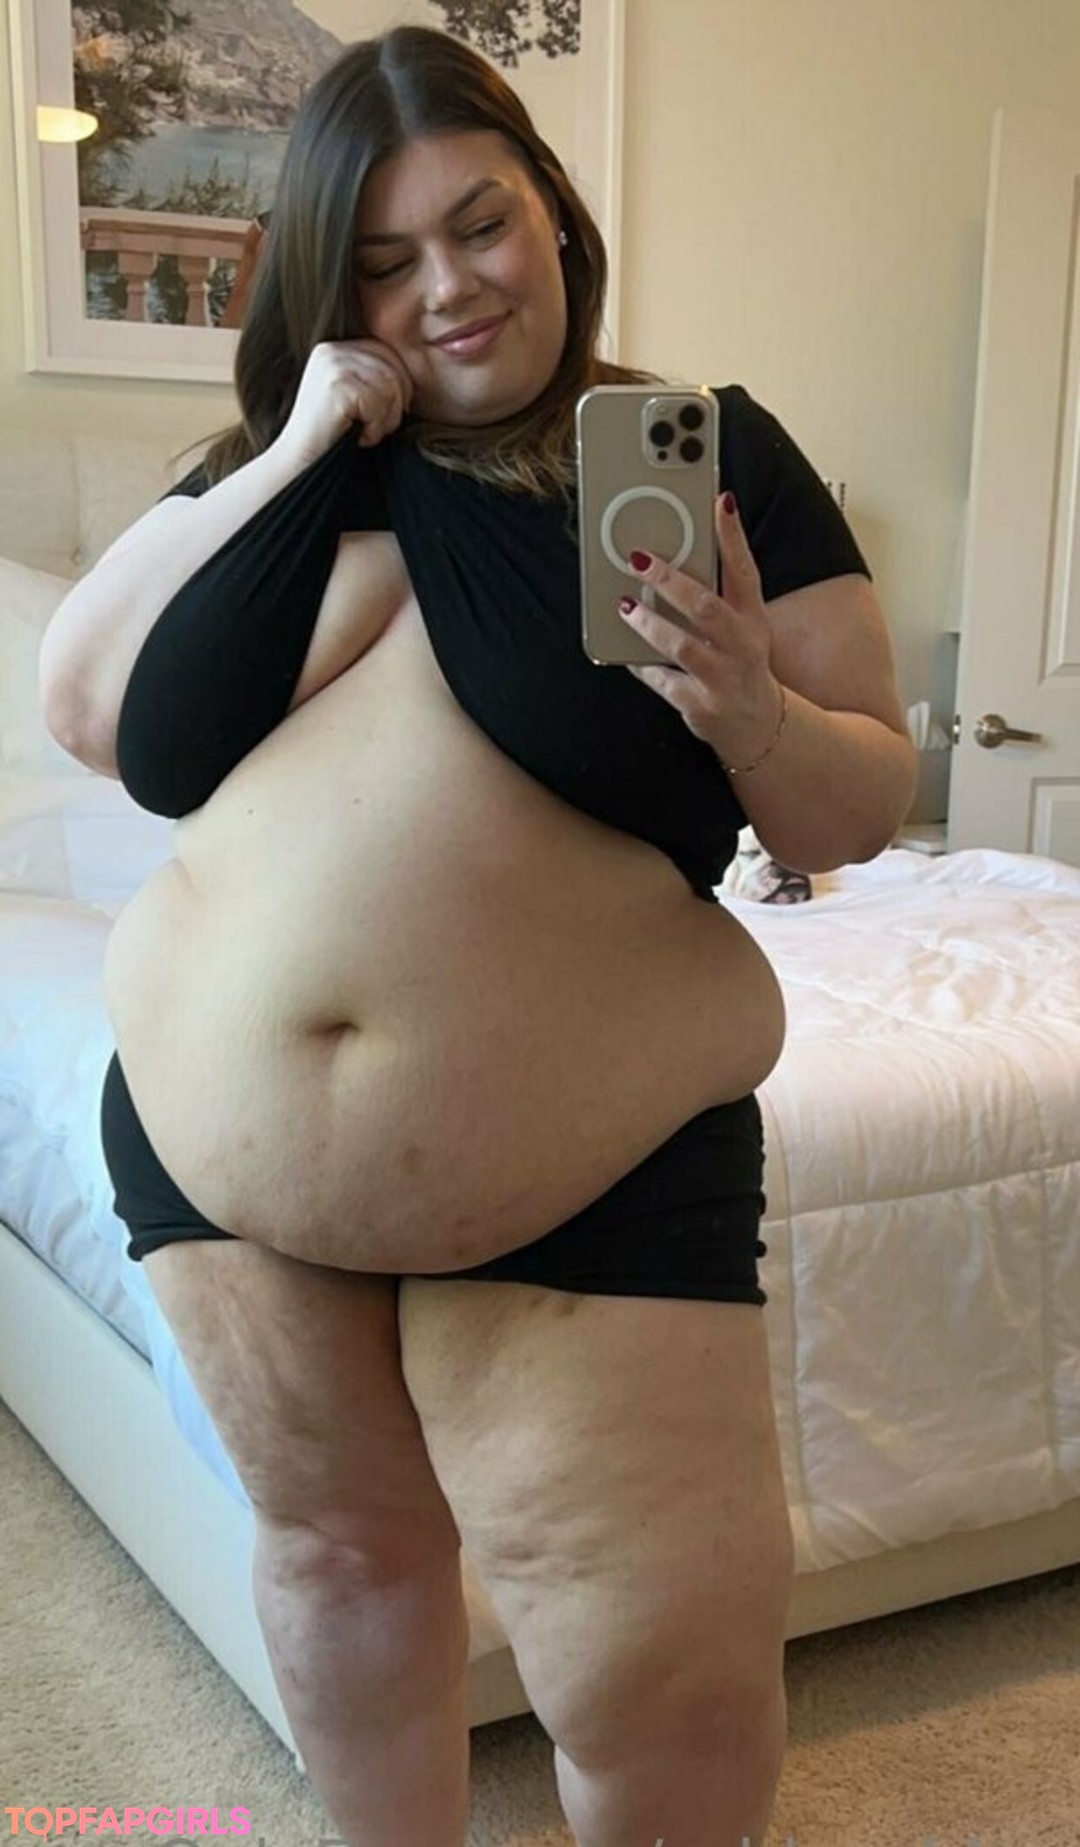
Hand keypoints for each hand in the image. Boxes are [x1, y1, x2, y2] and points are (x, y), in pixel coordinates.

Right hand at [270, 339, 414, 472]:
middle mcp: (332, 351)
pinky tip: (355, 437)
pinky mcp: (337, 385)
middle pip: (392, 369)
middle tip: (376, 428)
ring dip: (384, 420)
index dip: (399, 385)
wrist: (300, 462)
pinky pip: (378, 404)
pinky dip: (374, 429)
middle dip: (395, 405)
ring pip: (390, 387)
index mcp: (335, 349)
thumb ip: (372, 378)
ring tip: (362, 433)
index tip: (389, 414)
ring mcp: (333, 366)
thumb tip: (411, 378)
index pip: (387, 354)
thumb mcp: (352, 398)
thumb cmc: (331, 437)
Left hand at [617, 492, 784, 766]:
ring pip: (682, 646)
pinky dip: (643, 666)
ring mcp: (722, 678)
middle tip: (640, 560)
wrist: (759, 726)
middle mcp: (742, 646)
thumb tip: (673, 556)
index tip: (721, 502)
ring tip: (624, 606)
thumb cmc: (741, 664)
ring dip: (650, 624)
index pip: (745, 570)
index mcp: (753, 618)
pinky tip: (627, 654)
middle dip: (671, 582)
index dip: (733, 536)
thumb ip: (717, 595)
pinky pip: (663, 681)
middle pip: (707, 607)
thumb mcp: (743, 627)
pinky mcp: (700, 705)